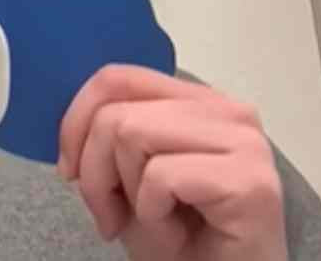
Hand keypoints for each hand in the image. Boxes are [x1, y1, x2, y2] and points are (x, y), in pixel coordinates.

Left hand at [57, 64, 287, 260]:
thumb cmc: (181, 242)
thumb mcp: (128, 174)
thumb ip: (111, 130)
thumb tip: (72, 120)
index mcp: (198, 101)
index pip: (117, 78)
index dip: (77, 120)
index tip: (69, 169)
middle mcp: (227, 112)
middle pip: (117, 112)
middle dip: (95, 171)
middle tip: (111, 218)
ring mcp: (245, 144)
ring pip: (133, 133)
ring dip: (126, 195)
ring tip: (153, 226)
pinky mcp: (251, 182)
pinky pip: (161, 176)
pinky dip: (152, 216)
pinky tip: (176, 238)